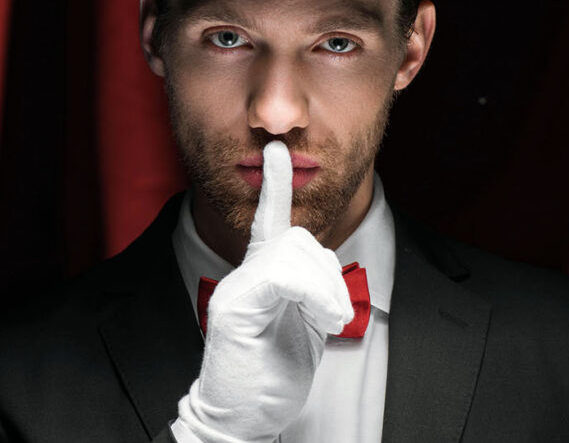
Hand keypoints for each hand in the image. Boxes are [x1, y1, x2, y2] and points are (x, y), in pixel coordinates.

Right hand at [172, 141, 353, 442]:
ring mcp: (237, 289)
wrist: (240, 418)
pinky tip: (320, 319)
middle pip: (296, 238)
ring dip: (325, 289)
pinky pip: (284, 275)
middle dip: (327, 272)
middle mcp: (244, 276)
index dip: (275, 185)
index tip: (276, 151)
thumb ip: (309, 290)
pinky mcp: (236, 307)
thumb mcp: (301, 326)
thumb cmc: (269, 375)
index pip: (268, 221)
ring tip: (325, 323)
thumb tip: (324, 265)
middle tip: (332, 314)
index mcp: (259, 278)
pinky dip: (314, 293)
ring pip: (294, 252)